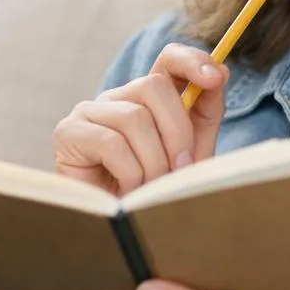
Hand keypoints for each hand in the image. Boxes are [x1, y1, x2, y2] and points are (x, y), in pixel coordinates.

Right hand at [53, 44, 227, 194]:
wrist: (119, 230)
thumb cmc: (153, 191)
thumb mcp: (190, 151)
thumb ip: (205, 113)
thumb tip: (220, 71)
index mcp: (147, 99)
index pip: (168, 59)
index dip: (191, 60)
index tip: (216, 78)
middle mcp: (117, 98)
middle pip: (155, 87)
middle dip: (178, 132)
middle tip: (181, 169)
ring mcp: (89, 111)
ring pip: (135, 118)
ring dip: (154, 161)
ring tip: (152, 188)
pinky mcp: (69, 132)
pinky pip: (111, 143)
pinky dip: (130, 173)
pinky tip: (127, 190)